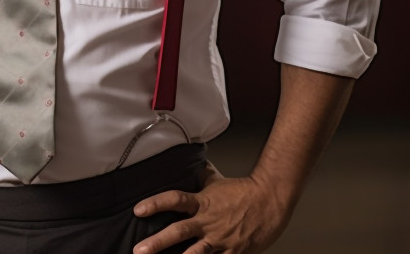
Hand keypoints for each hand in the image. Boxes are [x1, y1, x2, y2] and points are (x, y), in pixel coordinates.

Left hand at [131, 162, 292, 253]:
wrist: (271, 200)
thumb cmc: (244, 191)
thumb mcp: (217, 181)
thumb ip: (201, 177)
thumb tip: (190, 164)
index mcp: (203, 202)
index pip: (174, 200)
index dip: (155, 204)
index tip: (138, 209)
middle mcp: (208, 222)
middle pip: (179, 231)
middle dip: (157, 242)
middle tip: (139, 250)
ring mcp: (220, 240)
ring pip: (196, 253)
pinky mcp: (233, 253)